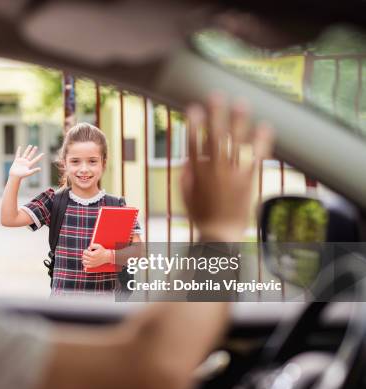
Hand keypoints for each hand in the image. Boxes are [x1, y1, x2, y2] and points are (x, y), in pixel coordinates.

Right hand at [9, 145, 43, 178]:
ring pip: (25, 153)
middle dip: (33, 151)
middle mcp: (26, 162)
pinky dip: (18, 151)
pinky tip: (20, 147)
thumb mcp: (28, 173)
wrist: (14, 176)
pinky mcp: (17, 160)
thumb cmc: (21, 176)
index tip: (43, 154)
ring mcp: (21, 161)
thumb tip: (40, 169)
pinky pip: (18, 154)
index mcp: (29, 165)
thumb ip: (34, 171)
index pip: (35, 159)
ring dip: (28, 149)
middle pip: (30, 155)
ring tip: (30, 145)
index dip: (39, 157)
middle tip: (36, 147)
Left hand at [82, 243, 111, 269]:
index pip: (84, 252)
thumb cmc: (102, 251)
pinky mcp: (92, 266)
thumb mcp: (98, 246)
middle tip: (88, 253)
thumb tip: (88, 248)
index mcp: (92, 255)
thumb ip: (92, 245)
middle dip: (85, 254)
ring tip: (87, 257)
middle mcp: (92, 260)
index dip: (86, 250)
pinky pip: (86, 266)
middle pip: (83, 257)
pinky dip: (85, 263)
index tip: (89, 250)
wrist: (106, 257)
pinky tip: (87, 261)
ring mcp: (92, 263)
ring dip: (84, 259)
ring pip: (83, 261)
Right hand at [181, 94, 273, 241]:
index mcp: (197, 171)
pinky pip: (255, 157)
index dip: (193, 124)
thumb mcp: (185, 193)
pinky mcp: (247, 179)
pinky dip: (261, 141)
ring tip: (240, 103)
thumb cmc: (200, 213)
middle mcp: (214, 169)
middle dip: (215, 114)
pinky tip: (265, 126)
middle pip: (215, 136)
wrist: (220, 232)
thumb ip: (186, 173)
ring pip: (235, 142)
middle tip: (216, 95)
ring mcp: (232, 174)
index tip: (194, 107)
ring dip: (238, 121)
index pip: (193, 142)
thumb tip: (188, 157)